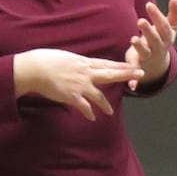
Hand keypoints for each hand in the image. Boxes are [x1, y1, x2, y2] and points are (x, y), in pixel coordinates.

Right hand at [14, 48, 143, 120]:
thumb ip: (78, 64)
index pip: (107, 63)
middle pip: (110, 73)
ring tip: (110, 111)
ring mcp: (80, 85)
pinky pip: (84, 107)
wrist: (35, 68)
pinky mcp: (71, 96)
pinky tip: (92, 117)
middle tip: (141, 73)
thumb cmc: (47, 60)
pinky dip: (89, 112)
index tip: (133, 65)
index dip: (121, 65)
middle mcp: (85, 73)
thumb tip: (84, 67)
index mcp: (84, 62)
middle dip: (126, 74)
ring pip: (98, 95)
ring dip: (105, 104)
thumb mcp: (67, 58)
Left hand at [125, 0, 176, 89]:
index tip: (148, 4)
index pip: (164, 25)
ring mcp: (149, 56)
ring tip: (133, 39)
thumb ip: (174, 13)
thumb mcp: (170, 28)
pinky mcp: (139, 65)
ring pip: (145, 52)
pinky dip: (135, 80)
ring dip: (140, 47)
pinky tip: (132, 86)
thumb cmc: (161, 40)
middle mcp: (159, 46)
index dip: (158, 15)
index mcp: (166, 36)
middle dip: (149, 30)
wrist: (157, 63)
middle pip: (155, 38)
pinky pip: (136, 70)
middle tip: (140, 20)